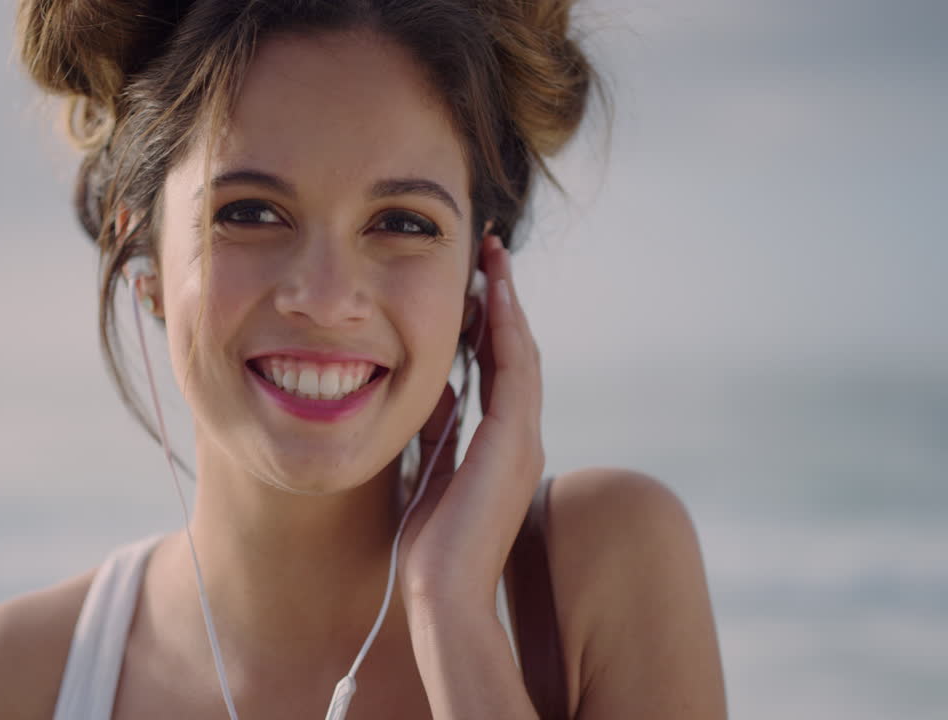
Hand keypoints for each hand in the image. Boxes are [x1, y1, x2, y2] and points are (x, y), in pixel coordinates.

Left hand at [397, 233, 545, 613]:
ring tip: (493, 257)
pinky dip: (507, 327)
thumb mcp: (427, 470)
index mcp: (499, 447)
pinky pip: (515, 368)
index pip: (497, 370)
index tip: (473, 282)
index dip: (487, 324)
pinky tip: (494, 292)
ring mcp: (523, 438)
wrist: (440, 593)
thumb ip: (436, 430)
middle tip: (489, 252)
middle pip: (514, 352)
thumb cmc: (430, 547)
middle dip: (502, 300)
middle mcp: (519, 437)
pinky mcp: (516, 442)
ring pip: (520, 352)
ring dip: (507, 302)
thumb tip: (433, 390)